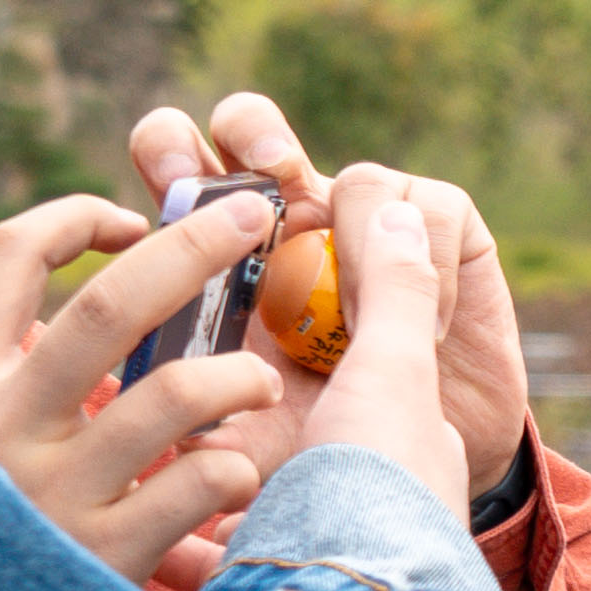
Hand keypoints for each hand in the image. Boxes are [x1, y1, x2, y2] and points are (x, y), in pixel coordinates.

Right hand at [0, 185, 286, 580]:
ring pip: (176, 393)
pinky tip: (238, 484)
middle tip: (250, 218)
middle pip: (109, 303)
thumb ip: (16, 387)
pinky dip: (236, 471)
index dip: (78, 218)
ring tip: (258, 387)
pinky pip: (202, 484)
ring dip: (237, 377)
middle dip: (192, 247)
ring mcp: (52, 495)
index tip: (134, 219)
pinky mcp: (104, 559)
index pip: (9, 256)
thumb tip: (99, 302)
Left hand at [149, 91, 537, 504]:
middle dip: (255, 135)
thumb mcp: (255, 435)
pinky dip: (429, 272)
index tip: (178, 198)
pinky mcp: (444, 226)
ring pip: (358, 178)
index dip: (168, 155)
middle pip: (250, 125)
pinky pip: (432, 210)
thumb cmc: (327, 444)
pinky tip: (425, 334)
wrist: (426, 465)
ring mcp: (368, 217)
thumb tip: (146, 425)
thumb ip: (206, 420)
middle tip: (271, 178)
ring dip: (364, 255)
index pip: (177, 163)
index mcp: (226, 248)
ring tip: (365, 330)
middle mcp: (293, 217)